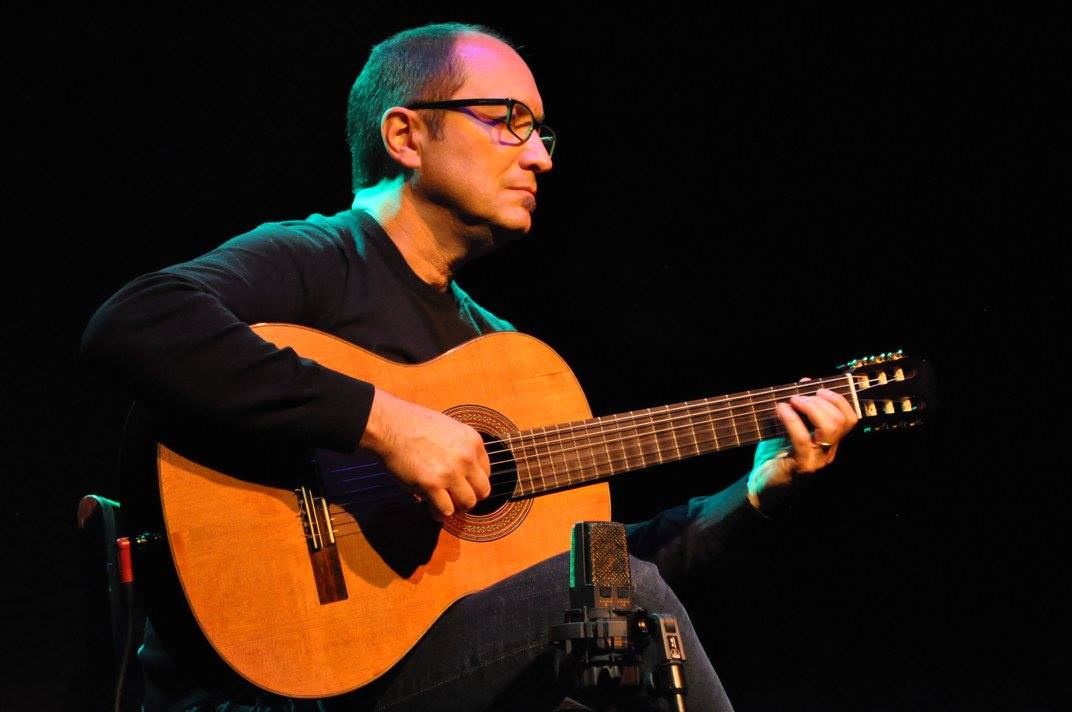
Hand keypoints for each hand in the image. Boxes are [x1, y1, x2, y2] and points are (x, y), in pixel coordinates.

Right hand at [360, 388, 490, 520]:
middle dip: (469, 497)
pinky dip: (439, 513)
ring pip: (467, 503)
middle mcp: (466, 457)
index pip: (487, 472)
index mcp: (473, 441)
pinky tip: (431, 509)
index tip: (464, 486)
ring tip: (444, 505)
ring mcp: (451, 472)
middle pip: (482, 491)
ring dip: (456, 507)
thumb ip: (459, 448)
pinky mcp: (432, 485)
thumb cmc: (412, 424)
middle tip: (456, 499)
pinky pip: (445, 510)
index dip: (474, 482)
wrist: (390, 425)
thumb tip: (462, 471)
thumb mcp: (448, 428)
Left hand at [747, 386, 858, 513]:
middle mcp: (828, 451)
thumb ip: (799, 408)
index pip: (851, 419)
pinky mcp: (802, 465)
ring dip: (812, 408)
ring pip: (830, 429)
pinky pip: (803, 438)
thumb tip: (805, 382)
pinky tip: (781, 410)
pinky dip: (792, 420)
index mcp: (830, 441)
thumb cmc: (775, 456)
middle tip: (800, 396)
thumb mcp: (788, 428)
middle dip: (823, 401)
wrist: (763, 489)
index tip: (819, 389)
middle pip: (842, 421)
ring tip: (793, 401)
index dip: (839, 399)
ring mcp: (817, 459)